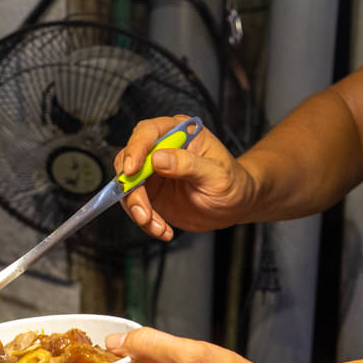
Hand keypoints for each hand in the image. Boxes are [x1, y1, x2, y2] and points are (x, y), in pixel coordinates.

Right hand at [115, 115, 255, 240]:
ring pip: (127, 187)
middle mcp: (160, 149)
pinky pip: (135, 206)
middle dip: (131, 188)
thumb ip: (189, 164)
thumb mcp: (216, 173)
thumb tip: (159, 158)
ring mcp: (152, 173)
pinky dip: (145, 222)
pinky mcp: (150, 193)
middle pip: (128, 161)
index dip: (135, 149)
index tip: (132, 170)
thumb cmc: (232, 182)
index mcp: (178, 133)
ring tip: (157, 226)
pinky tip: (163, 230)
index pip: (147, 132)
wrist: (234, 206)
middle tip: (143, 211)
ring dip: (137, 209)